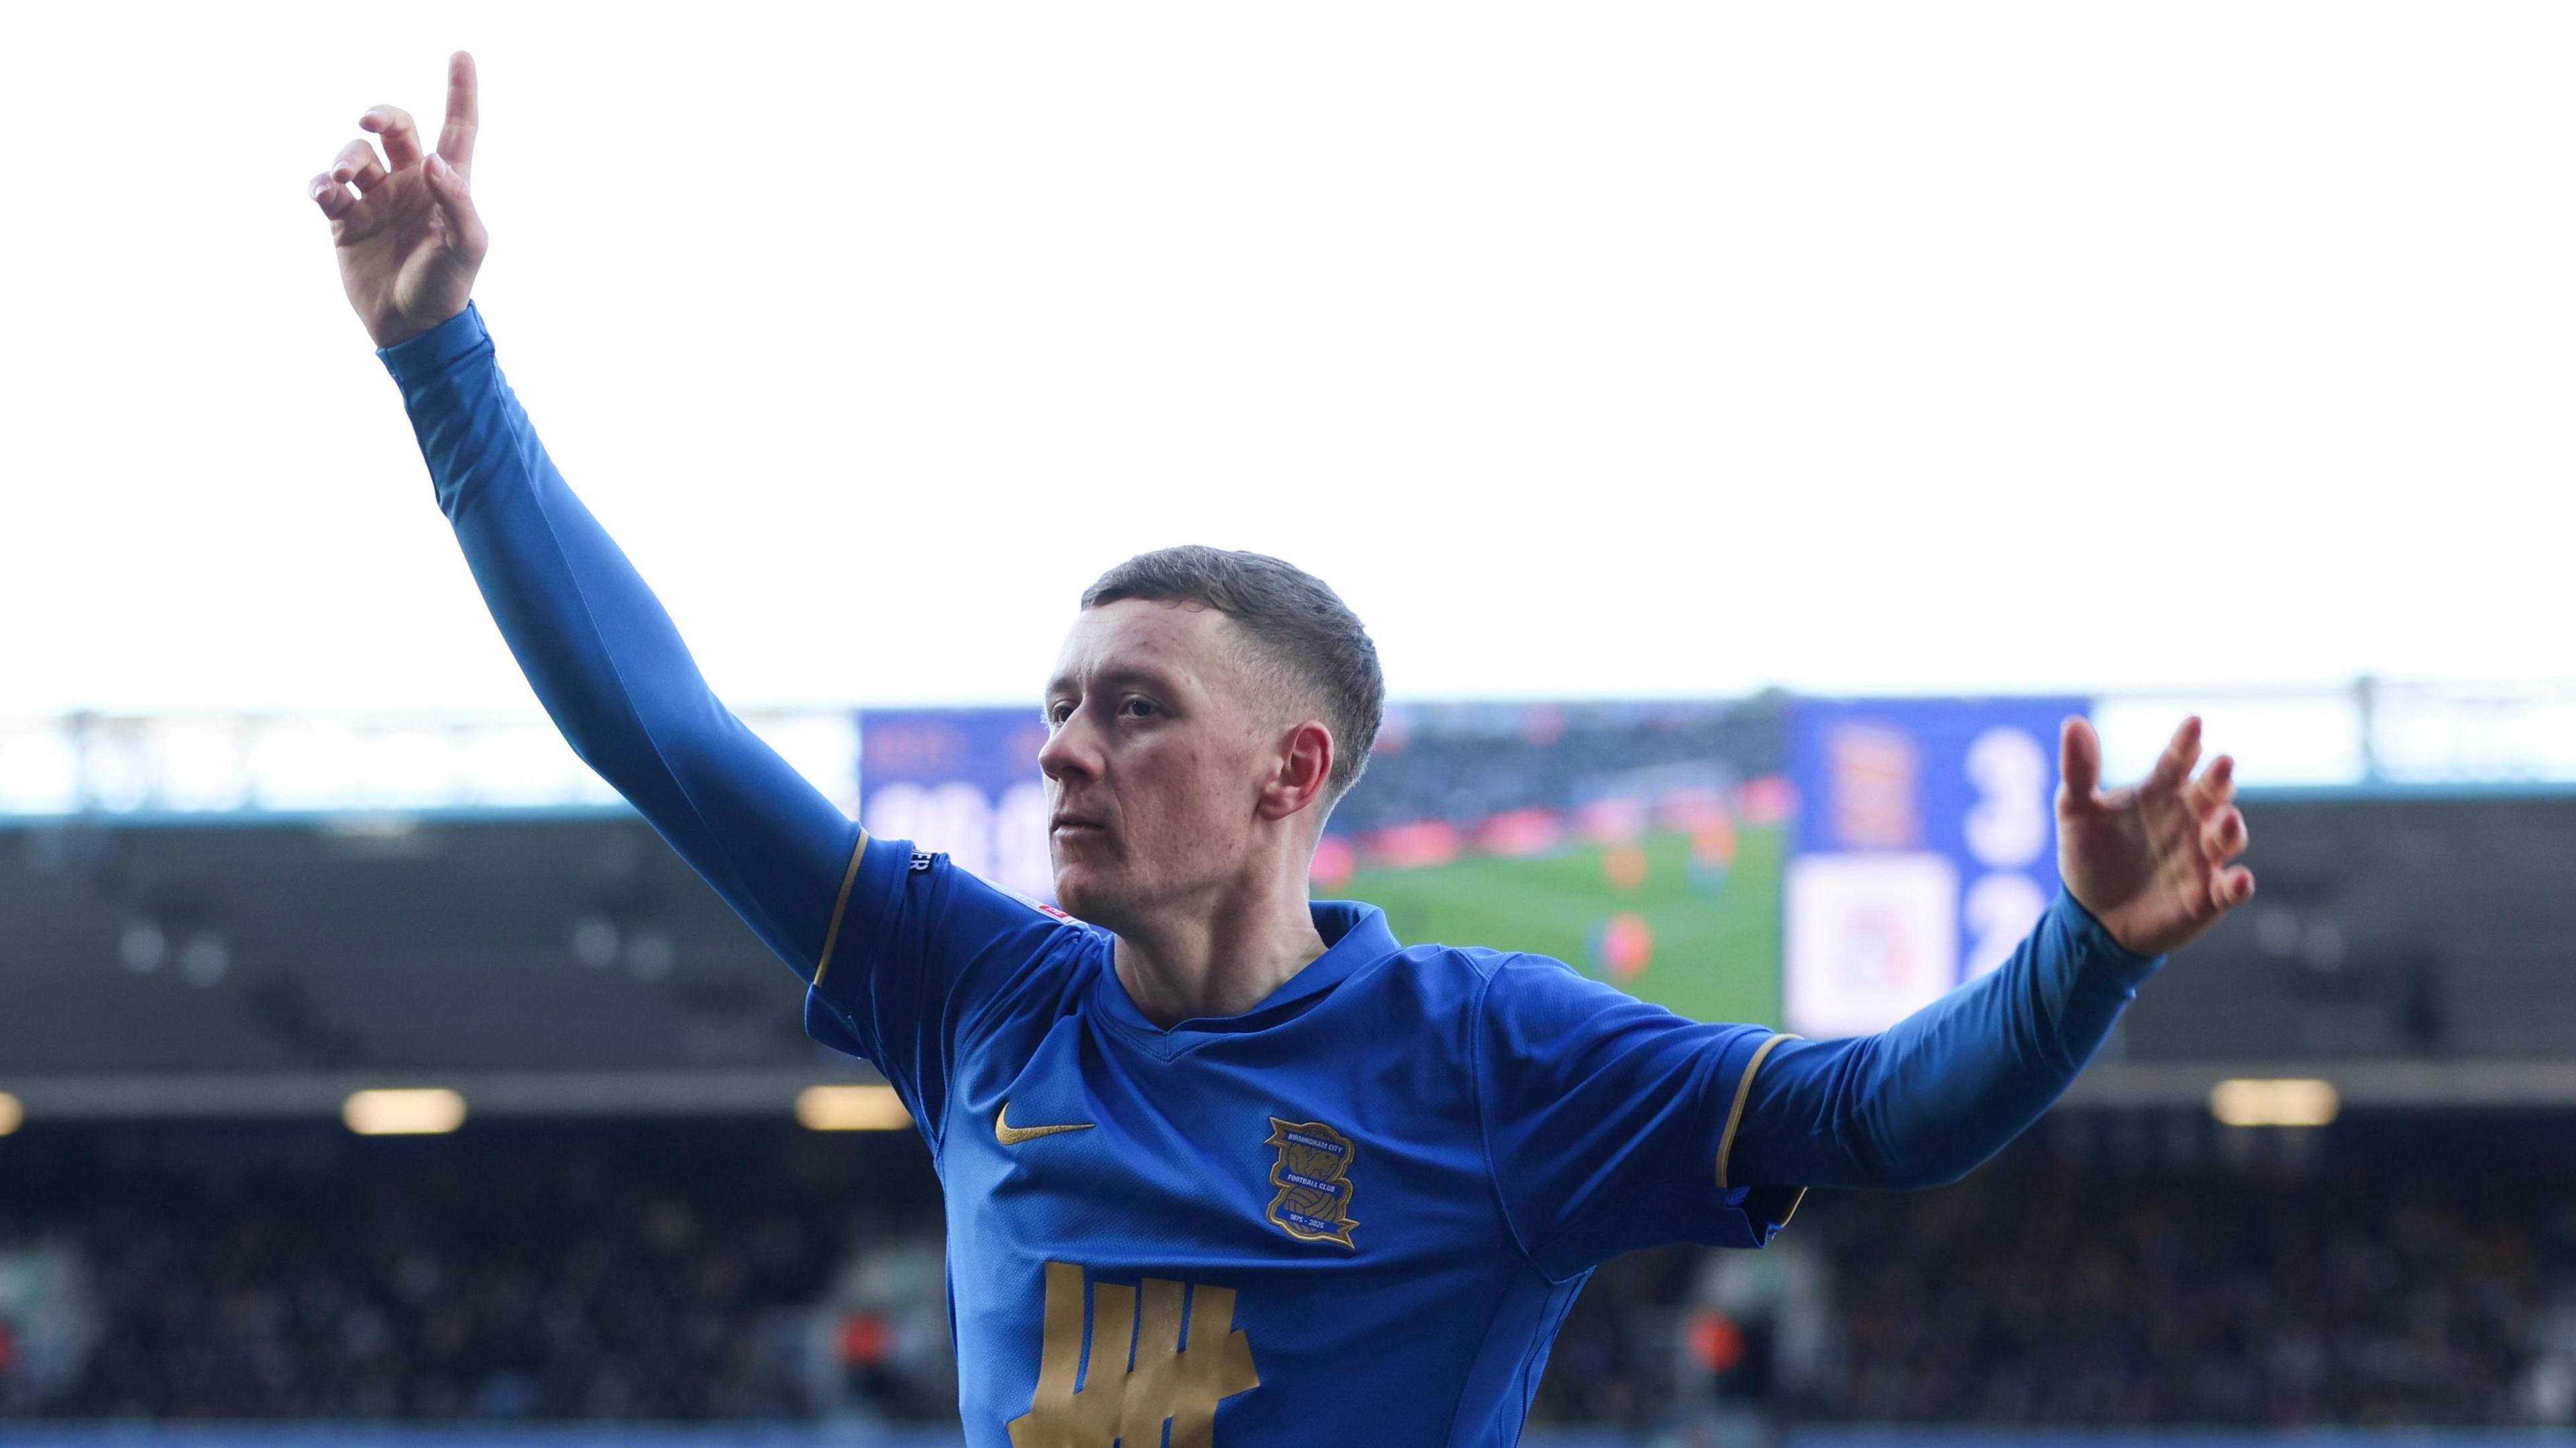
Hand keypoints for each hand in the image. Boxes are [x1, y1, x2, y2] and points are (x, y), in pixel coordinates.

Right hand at [309, 51, 487, 348]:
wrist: (411, 329)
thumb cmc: (447, 289)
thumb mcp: (466, 248)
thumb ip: (456, 201)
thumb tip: (433, 160)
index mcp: (447, 185)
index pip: (457, 128)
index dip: (460, 92)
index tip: (461, 54)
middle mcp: (411, 185)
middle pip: (395, 130)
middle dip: (381, 116)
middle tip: (368, 123)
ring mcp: (377, 201)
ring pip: (355, 157)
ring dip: (345, 160)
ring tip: (342, 182)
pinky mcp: (346, 222)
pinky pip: (326, 189)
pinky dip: (320, 184)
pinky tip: (325, 193)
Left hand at [2057, 714, 2254, 957]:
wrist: (2091, 918)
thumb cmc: (2090, 856)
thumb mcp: (2075, 811)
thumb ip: (2079, 769)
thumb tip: (2073, 722)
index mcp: (2161, 792)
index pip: (2178, 761)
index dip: (2186, 743)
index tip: (2193, 723)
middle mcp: (2188, 819)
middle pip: (2211, 794)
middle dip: (2218, 780)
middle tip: (2222, 764)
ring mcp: (2202, 857)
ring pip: (2228, 837)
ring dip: (2230, 828)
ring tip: (2224, 819)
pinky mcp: (2208, 897)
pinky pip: (2231, 890)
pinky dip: (2238, 885)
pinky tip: (2238, 879)